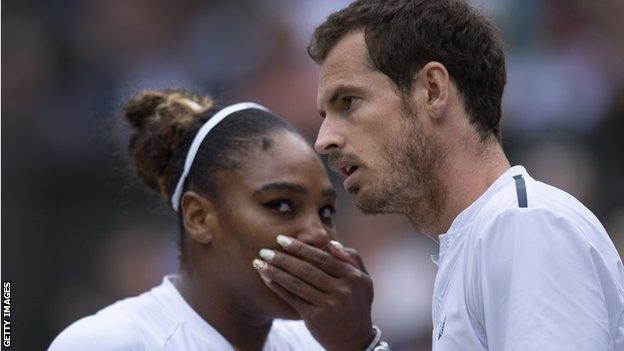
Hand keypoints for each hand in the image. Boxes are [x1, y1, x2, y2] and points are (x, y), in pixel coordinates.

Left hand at [253, 236, 374, 350]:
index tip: (282, 240)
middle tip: (264, 250)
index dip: (300, 247)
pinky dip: (278, 287)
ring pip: (296, 284)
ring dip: (275, 272)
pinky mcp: (316, 318)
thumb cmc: (356, 303)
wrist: (355, 339)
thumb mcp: (363, 280)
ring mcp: (329, 305)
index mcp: (353, 277)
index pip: (322, 258)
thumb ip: (352, 258)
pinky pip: (293, 299)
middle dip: (282, 258)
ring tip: (259, 263)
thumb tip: (331, 243)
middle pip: (306, 269)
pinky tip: (266, 279)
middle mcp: (342, 290)